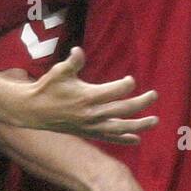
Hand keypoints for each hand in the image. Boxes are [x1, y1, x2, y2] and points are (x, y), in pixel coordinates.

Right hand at [22, 47, 157, 141]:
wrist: (34, 111)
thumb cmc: (48, 87)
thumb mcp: (59, 71)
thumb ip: (72, 62)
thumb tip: (78, 50)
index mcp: (87, 96)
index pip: (115, 92)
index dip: (126, 85)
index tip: (131, 80)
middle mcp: (92, 113)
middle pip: (123, 109)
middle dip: (141, 103)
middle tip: (154, 95)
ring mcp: (91, 126)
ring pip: (120, 127)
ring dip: (139, 125)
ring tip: (155, 121)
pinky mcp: (88, 132)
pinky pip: (110, 138)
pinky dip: (124, 139)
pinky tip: (136, 139)